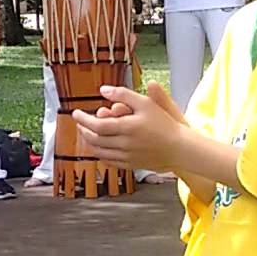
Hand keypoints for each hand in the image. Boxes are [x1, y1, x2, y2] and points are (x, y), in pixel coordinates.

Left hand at [71, 82, 187, 171]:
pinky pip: (109, 161)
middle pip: (94, 139)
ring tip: (87, 133)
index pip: (96, 125)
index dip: (83, 119)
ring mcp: (127, 157)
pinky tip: (99, 147)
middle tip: (80, 123)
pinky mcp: (130, 165)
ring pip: (99, 152)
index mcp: (127, 127)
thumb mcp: (145, 103)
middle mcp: (124, 144)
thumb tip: (103, 90)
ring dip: (89, 142)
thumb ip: (123, 94)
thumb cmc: (165, 123)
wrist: (180, 148)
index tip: (76, 114)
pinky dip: (99, 154)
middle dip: (83, 130)